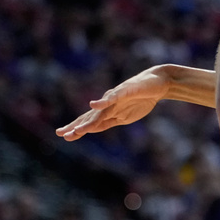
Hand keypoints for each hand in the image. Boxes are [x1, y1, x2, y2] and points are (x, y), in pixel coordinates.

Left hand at [55, 66, 169, 140]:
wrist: (158, 83)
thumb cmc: (141, 99)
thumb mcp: (125, 117)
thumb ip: (109, 121)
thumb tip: (93, 128)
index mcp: (108, 112)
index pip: (89, 121)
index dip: (77, 128)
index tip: (64, 136)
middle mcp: (108, 104)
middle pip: (90, 117)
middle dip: (75, 126)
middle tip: (61, 133)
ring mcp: (115, 98)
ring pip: (99, 111)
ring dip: (88, 121)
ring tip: (77, 129)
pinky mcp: (125, 91)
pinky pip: (113, 97)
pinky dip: (103, 101)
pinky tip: (93, 104)